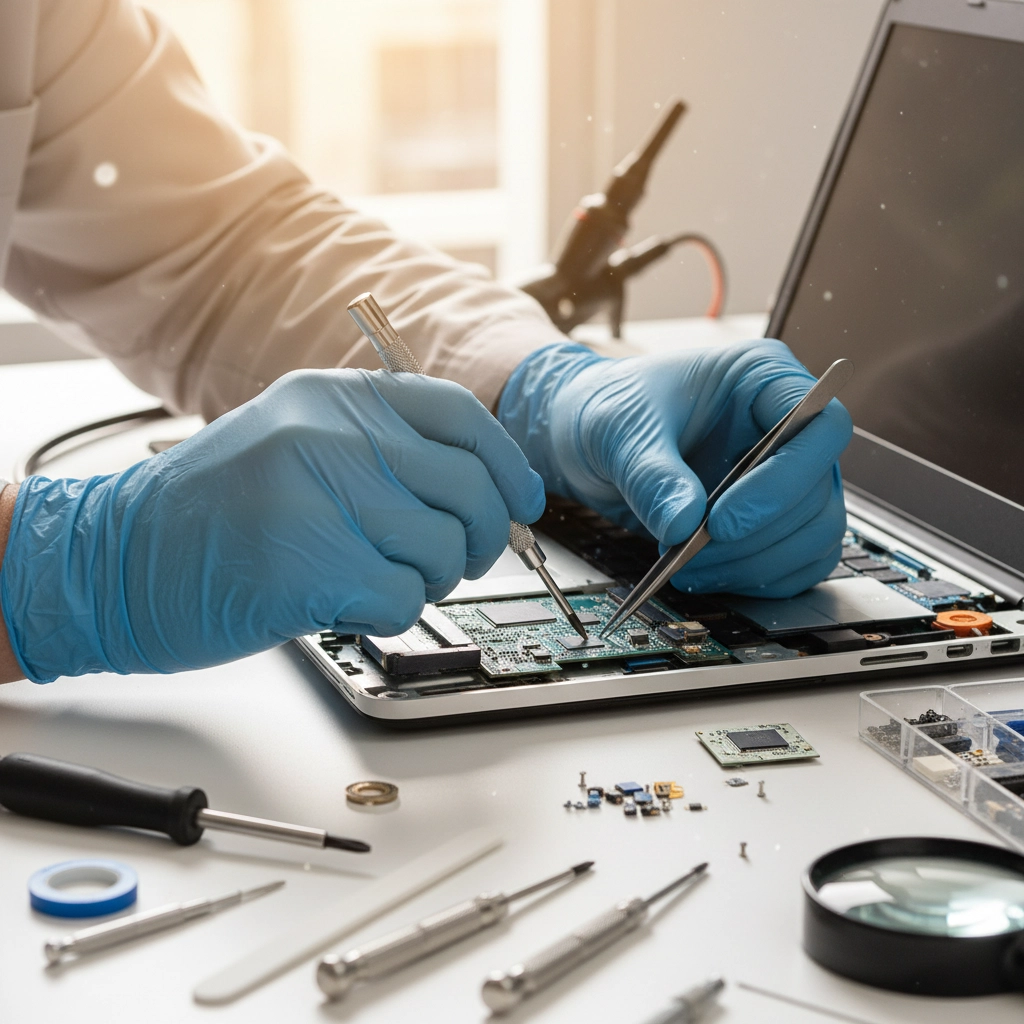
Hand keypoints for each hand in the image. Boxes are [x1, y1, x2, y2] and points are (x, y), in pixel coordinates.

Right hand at [0, 369, 543, 680]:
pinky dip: (386, 613)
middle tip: (458, 562)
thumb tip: (481, 485)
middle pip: (468, 489)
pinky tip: (342, 602)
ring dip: (426, 581)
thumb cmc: (210, 511)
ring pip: (441, 550)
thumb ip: (380, 450)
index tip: (521, 500)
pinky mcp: (310, 565)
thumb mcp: (294, 442)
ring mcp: (320, 496)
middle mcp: (332, 435)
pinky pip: (403, 599)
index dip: (506, 463)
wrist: (113, 558)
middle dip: (480, 540)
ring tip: (374, 579)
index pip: (460, 415)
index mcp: (333, 398)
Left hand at [498, 340, 852, 596]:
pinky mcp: (770, 519)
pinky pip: (796, 562)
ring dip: (755, 564)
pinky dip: (755, 579)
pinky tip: (704, 575)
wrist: (588, 435)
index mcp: (764, 379)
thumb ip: (652, 474)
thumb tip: (684, 522)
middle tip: (692, 549)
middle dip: (756, 535)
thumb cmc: (613, 407)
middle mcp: (786, 428)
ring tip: (688, 567)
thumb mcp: (621, 430)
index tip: (723, 520)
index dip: (785, 480)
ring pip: (814, 535)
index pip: (823, 426)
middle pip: (819, 493)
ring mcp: (783, 477)